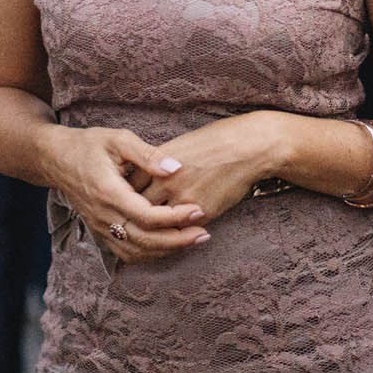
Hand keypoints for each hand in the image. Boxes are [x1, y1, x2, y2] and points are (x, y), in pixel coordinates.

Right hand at [46, 126, 208, 263]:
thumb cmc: (89, 144)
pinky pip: (126, 252)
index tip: (198, 209)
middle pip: (145, 240)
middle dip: (178, 240)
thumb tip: (176, 168)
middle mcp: (103, 216)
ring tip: (193, 240)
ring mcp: (100, 227)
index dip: (175, 217)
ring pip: (136, 252)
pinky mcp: (100, 231)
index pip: (147, 216)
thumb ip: (148, 154)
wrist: (56, 159)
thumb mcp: (118, 139)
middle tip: (204, 233)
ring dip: (166, 250)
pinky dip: (149, 254)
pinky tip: (169, 245)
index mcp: (109, 193)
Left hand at [135, 112, 281, 226]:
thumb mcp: (180, 144)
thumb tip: (147, 174)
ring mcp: (183, 200)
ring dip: (154, 228)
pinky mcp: (201, 213)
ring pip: (157, 224)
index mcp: (158, 163)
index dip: (125, 194)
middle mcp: (166, 182)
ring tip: (151, 230)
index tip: (125, 199)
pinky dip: (175, 232)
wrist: (247, 147)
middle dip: (134, 214)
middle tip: (132, 219)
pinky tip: (173, 231)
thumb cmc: (217, 140)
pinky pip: (180, 230)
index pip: (129, 186)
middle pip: (138, 207)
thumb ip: (160, 163)